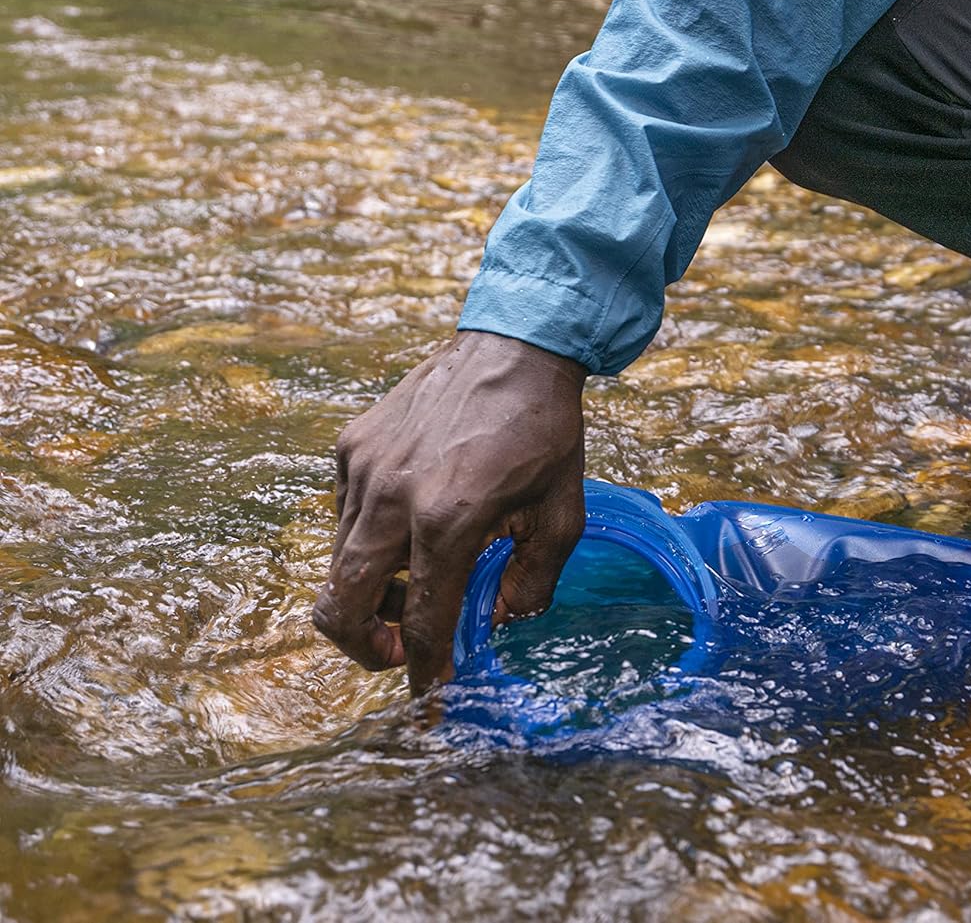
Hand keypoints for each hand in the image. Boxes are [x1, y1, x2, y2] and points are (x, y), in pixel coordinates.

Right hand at [314, 331, 586, 697]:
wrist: (515, 346)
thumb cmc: (545, 429)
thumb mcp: (562, 513)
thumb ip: (532, 581)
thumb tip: (500, 623)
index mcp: (448, 518)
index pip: (422, 619)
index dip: (425, 668)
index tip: (432, 694)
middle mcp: (391, 497)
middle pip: (341, 606)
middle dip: (365, 648)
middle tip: (402, 651)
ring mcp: (362, 469)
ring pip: (338, 564)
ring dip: (371, 594)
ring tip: (419, 584)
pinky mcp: (351, 447)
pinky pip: (343, 517)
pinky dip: (368, 541)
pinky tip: (412, 526)